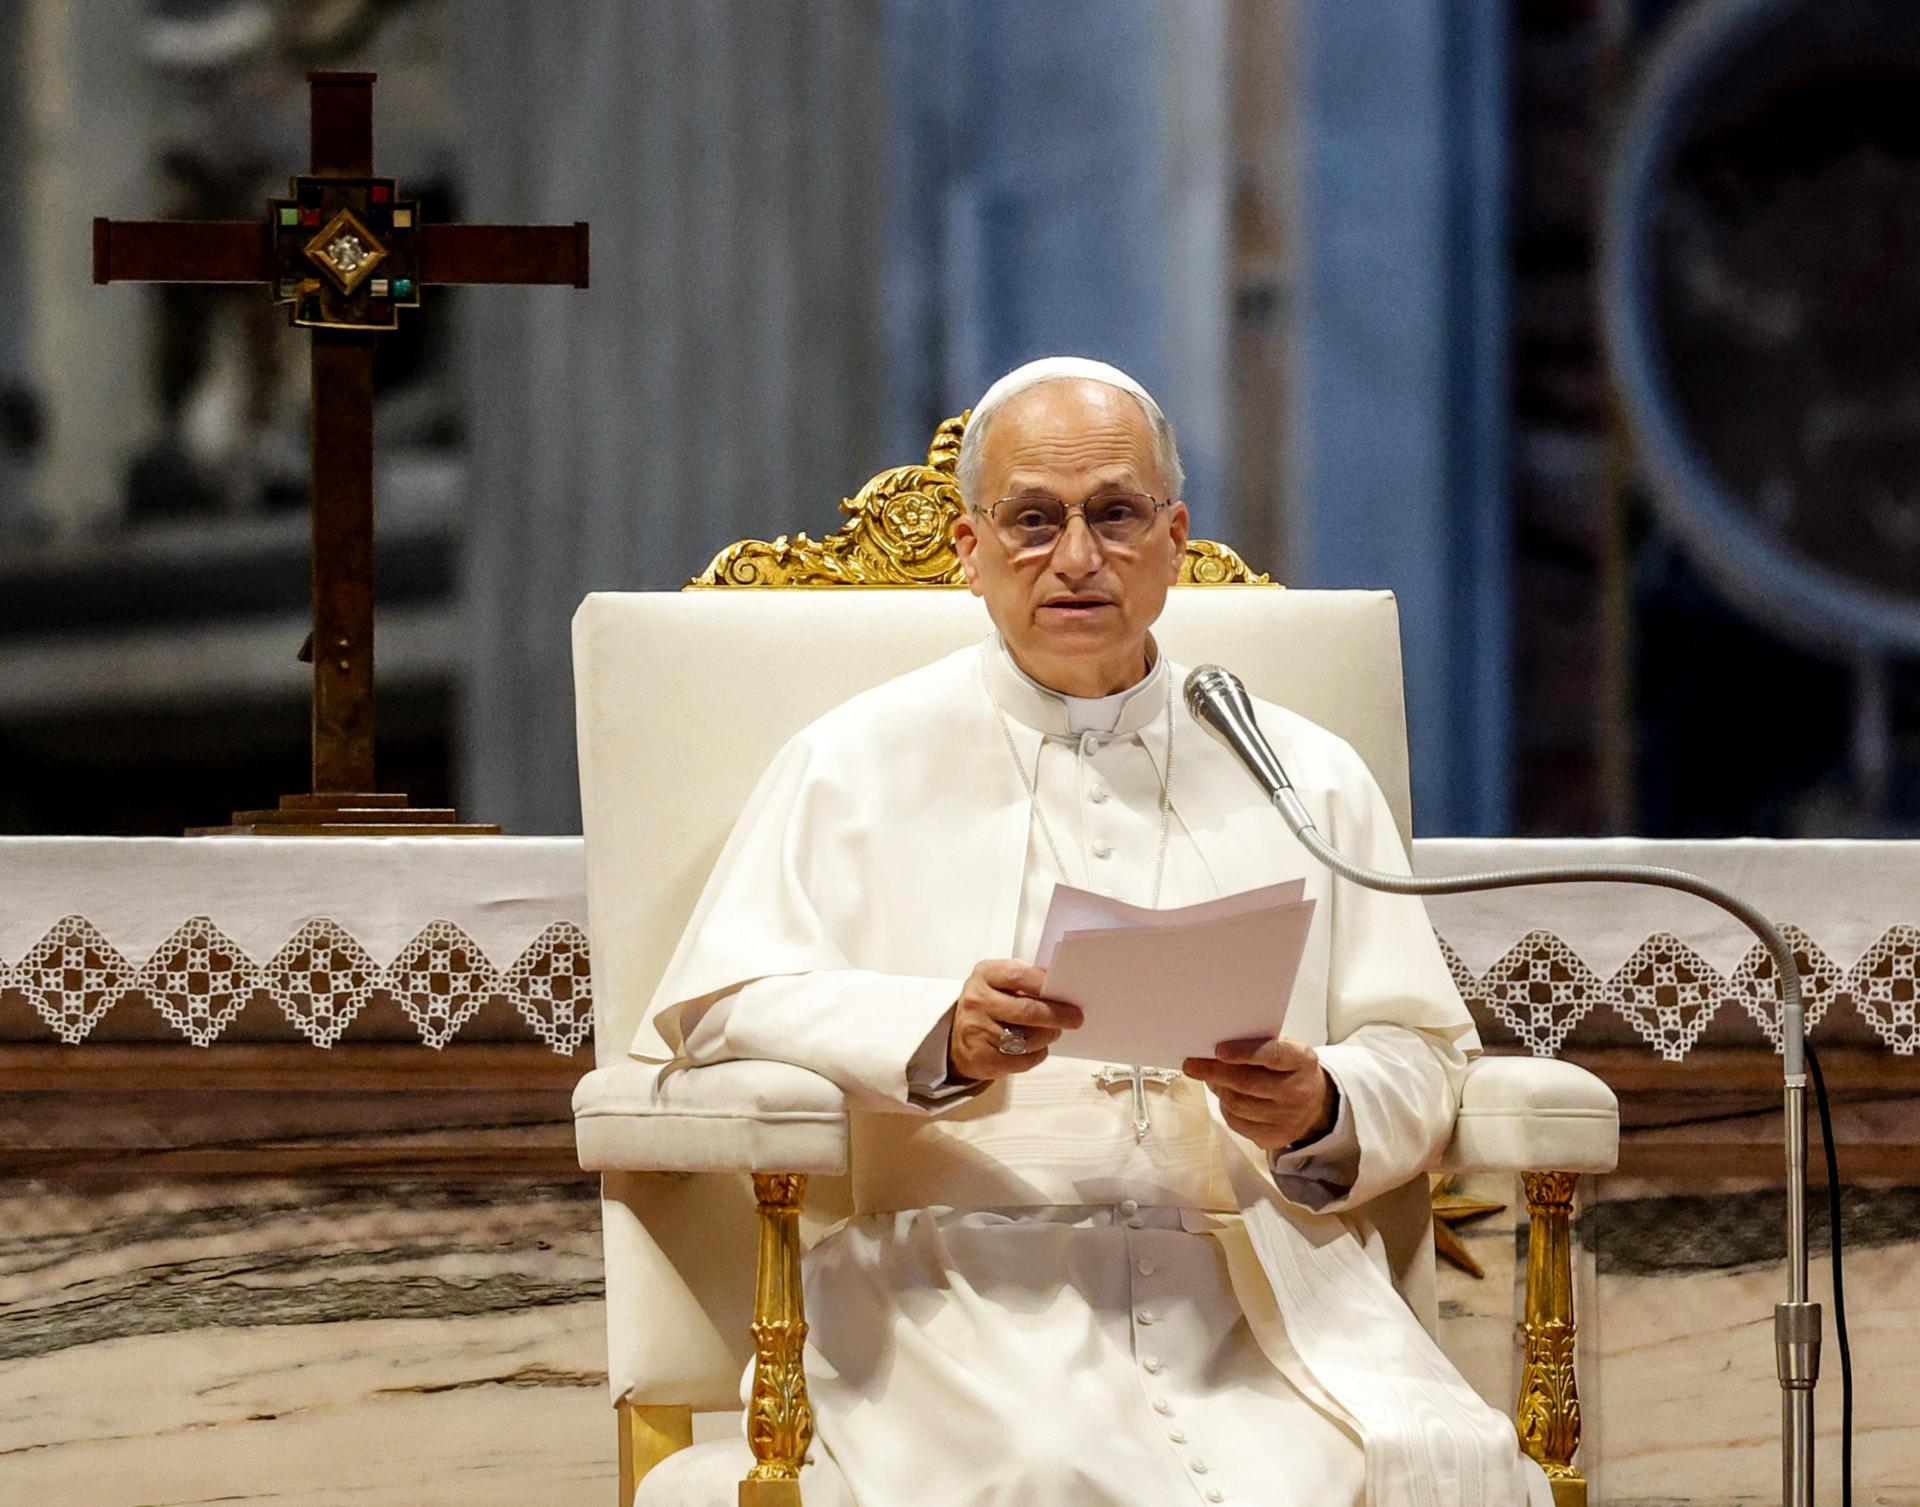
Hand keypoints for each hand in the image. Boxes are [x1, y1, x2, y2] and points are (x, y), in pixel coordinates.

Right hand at [947, 959, 1083, 1081]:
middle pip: (1026, 1010)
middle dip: (1057, 1015)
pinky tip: (1034, 1047)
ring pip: (1028, 1038)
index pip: (1019, 975)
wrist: (958, 1037)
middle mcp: (977, 1001)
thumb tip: (1062, 988)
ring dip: (1047, 1036)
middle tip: (1075, 1018)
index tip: (1066, 991)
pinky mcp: (982, 1057)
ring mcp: (977, 1030)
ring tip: (1051, 1032)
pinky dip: (1036, 1054)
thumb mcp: (1000, 983)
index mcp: (985, 975)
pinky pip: (1022, 1059)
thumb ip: (1027, 981)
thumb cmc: (989, 1006)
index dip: (1045, 984)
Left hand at [1183, 1036, 1334, 1150]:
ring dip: (1218, 1090)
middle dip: (1214, 1072)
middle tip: (1191, 1065)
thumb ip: (1258, 1046)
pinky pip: (1238, 1123)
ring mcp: (1288, 1118)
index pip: (1272, 1054)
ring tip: (1211, 1079)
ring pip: (1238, 1104)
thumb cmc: (1290, 1070)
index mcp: (1302, 1061)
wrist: (1315, 1104)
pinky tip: (1225, 1097)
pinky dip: (1225, 1108)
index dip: (1243, 1052)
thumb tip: (1214, 1051)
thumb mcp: (1285, 1049)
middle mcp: (1298, 1091)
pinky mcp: (1276, 1137)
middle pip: (1247, 1082)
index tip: (1218, 1050)